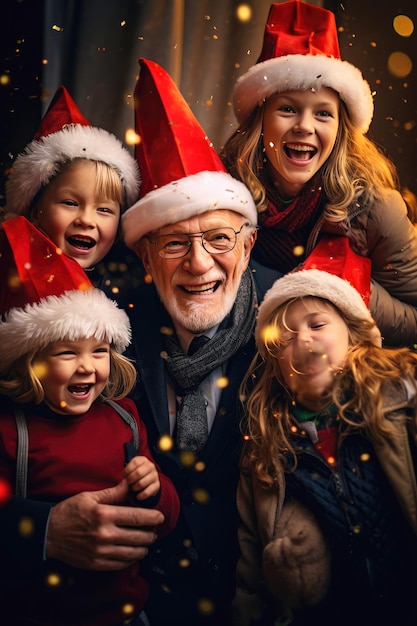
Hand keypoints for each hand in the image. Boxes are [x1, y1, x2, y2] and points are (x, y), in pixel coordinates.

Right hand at [46, 479, 163, 569]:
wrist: (48, 533)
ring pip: (133, 552)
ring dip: (144, 547)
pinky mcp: (97, 564)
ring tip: (146, 542)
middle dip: (151, 533)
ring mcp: (101, 551)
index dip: (152, 517)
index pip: (137, 517)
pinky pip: (121, 564)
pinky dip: (131, 559)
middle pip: (139, 536)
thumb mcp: (90, 497)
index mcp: (104, 515)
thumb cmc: (69, 512)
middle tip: (154, 530)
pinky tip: (134, 552)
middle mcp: (104, 534)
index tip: (160, 517)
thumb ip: (114, 492)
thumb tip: (131, 484)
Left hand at [124, 455, 159, 499]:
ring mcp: (155, 475)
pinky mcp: (157, 485)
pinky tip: (138, 496)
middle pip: (138, 473)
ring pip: (142, 483)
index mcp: (143, 460)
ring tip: (133, 488)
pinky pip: (148, 492)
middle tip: (128, 482)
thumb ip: (126, 473)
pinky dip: (141, 495)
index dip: (127, 470)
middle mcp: (150, 466)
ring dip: (135, 487)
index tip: (124, 475)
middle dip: (130, 479)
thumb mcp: (131, 469)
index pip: (135, 462)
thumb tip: (123, 482)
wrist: (147, 480)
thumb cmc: (136, 473)